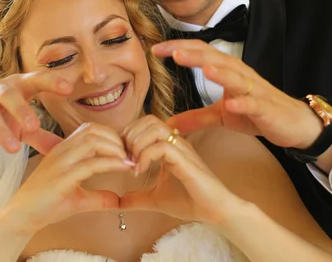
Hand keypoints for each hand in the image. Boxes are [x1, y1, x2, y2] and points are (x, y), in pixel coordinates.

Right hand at [0, 71, 73, 160]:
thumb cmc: (3, 118)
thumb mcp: (24, 128)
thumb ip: (43, 137)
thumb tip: (66, 150)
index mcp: (18, 86)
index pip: (36, 79)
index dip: (51, 82)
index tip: (68, 89)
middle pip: (8, 94)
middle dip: (21, 109)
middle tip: (35, 126)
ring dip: (0, 129)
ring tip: (14, 149)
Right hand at [0, 122, 131, 233]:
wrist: (21, 217)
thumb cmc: (46, 205)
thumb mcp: (78, 198)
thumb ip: (99, 197)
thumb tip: (118, 201)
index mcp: (64, 150)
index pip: (90, 129)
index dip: (112, 135)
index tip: (126, 151)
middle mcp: (61, 151)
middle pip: (93, 130)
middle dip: (117, 139)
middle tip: (131, 155)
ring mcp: (60, 162)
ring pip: (92, 140)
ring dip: (116, 148)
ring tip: (128, 161)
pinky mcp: (61, 177)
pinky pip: (91, 163)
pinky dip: (111, 163)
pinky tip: (123, 168)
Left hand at [120, 115, 240, 223]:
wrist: (213, 211)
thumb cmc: (189, 201)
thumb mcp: (155, 199)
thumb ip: (137, 198)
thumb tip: (117, 202)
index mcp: (169, 146)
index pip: (145, 124)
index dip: (129, 135)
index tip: (122, 157)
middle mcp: (176, 143)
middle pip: (149, 120)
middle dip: (131, 136)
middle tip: (125, 159)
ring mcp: (182, 149)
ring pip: (155, 128)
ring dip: (138, 144)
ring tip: (133, 164)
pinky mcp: (186, 161)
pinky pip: (162, 146)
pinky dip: (146, 156)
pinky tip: (140, 172)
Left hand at [153, 40, 322, 148]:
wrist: (293, 124)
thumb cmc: (257, 113)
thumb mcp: (221, 116)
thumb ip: (195, 117)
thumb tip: (169, 124)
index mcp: (228, 72)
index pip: (201, 53)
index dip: (179, 49)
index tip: (155, 49)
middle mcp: (241, 75)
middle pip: (216, 59)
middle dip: (194, 54)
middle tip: (171, 51)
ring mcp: (255, 92)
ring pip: (236, 77)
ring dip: (220, 72)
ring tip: (203, 68)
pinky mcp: (267, 109)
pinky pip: (254, 104)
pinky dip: (243, 103)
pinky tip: (231, 103)